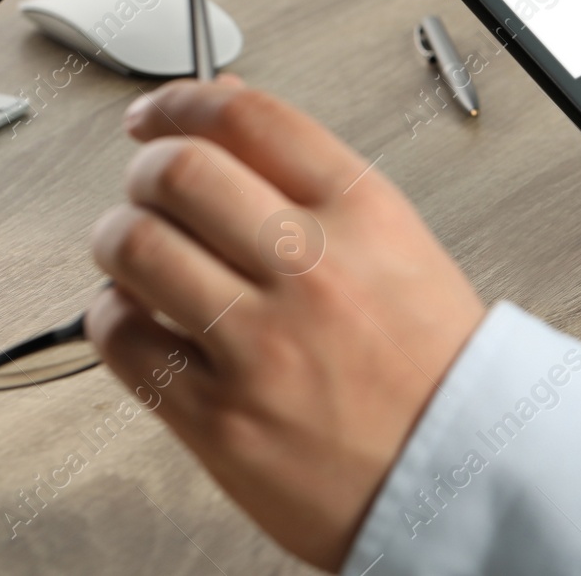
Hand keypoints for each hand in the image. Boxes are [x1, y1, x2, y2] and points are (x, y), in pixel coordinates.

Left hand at [84, 76, 485, 571]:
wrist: (467, 478)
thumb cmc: (436, 369)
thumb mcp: (396, 245)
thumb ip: (308, 179)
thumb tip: (224, 112)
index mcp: (365, 215)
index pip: (246, 119)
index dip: (180, 103)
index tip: (156, 114)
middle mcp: (312, 268)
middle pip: (178, 170)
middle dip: (142, 171)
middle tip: (145, 189)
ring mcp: (262, 343)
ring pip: (136, 246)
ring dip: (117, 239)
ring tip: (134, 254)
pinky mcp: (220, 417)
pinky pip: (124, 340)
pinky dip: (113, 318)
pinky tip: (139, 320)